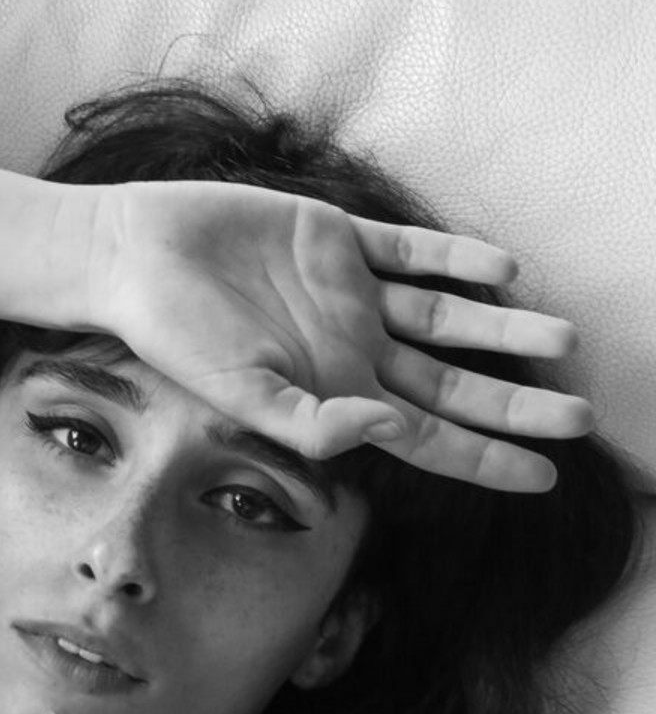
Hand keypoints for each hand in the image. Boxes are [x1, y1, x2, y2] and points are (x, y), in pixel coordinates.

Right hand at [91, 180, 592, 490]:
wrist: (132, 257)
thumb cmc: (173, 337)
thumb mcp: (240, 395)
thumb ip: (314, 423)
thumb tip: (395, 429)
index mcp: (333, 397)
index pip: (428, 438)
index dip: (487, 459)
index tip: (545, 477)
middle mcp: (351, 351)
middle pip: (454, 385)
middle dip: (517, 403)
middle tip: (582, 417)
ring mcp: (349, 295)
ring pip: (447, 319)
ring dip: (505, 331)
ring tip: (566, 341)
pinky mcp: (337, 237)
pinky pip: (412, 251)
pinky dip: (457, 258)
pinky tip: (502, 270)